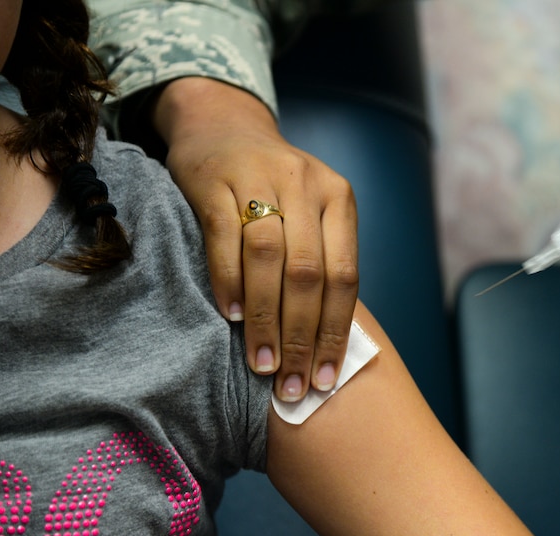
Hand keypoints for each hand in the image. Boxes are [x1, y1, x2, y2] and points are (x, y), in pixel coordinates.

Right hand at [152, 77, 358, 401]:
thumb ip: (320, 262)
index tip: (324, 378)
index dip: (335, 332)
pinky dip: (230, 282)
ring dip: (267, 319)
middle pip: (310, 273)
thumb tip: (324, 345)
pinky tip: (232, 317)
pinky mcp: (215, 181)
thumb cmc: (273, 188)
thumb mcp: (310, 214)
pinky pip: (225, 238)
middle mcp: (306, 185)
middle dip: (302, 337)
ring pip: (269, 259)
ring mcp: (260, 179)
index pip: (344, 276)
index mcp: (338, 199)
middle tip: (291, 384)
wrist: (224, 128)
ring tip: (262, 363)